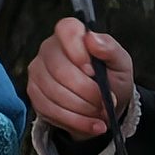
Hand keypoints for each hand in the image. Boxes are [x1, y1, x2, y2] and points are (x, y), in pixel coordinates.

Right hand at [26, 16, 134, 139]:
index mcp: (70, 35)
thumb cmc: (112, 79)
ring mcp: (37, 72)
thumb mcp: (121, 64)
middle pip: (60, 69)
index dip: (78, 51)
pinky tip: (92, 124)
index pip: (66, 29)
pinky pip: (50, 110)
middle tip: (105, 102)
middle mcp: (48, 49)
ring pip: (54, 93)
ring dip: (83, 109)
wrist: (103, 107)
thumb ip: (110, 49)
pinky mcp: (34, 94)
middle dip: (87, 91)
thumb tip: (92, 39)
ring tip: (101, 114)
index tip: (94, 71)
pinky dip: (75, 121)